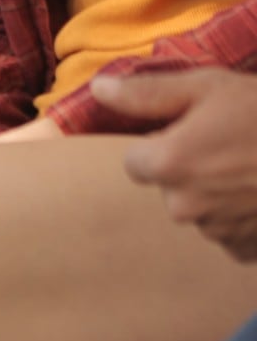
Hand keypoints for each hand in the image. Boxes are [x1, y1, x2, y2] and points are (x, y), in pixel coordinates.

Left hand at [93, 69, 256, 260]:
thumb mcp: (209, 87)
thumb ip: (148, 93)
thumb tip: (98, 90)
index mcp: (168, 165)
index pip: (136, 163)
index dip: (162, 145)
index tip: (192, 133)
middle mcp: (186, 207)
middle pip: (170, 188)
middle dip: (191, 171)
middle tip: (232, 147)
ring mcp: (219, 234)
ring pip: (202, 211)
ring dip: (219, 194)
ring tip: (253, 168)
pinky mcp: (248, 253)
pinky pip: (230, 233)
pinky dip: (243, 217)